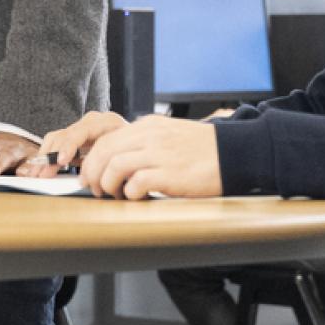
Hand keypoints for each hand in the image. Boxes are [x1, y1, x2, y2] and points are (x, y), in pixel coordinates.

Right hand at [21, 112, 128, 176]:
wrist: (141, 147)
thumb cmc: (136, 153)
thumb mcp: (129, 157)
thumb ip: (112, 165)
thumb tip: (95, 181)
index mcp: (109, 123)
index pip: (83, 130)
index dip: (70, 146)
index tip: (62, 161)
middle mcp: (93, 121)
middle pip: (65, 134)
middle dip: (52, 156)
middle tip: (43, 173)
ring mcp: (82, 127)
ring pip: (56, 138)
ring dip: (46, 157)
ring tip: (38, 174)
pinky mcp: (73, 136)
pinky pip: (55, 142)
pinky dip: (47, 156)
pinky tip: (41, 169)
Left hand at [74, 116, 223, 199]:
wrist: (235, 154)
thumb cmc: (202, 150)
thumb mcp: (169, 134)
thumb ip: (145, 141)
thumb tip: (119, 159)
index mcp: (148, 126)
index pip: (106, 139)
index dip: (91, 160)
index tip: (89, 175)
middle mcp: (150, 136)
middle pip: (104, 152)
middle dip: (93, 174)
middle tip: (95, 190)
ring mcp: (160, 154)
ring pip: (115, 166)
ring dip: (108, 185)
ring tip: (115, 195)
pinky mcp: (170, 174)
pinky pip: (136, 183)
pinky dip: (130, 193)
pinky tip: (136, 197)